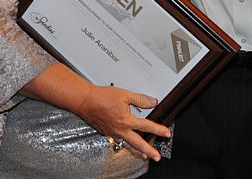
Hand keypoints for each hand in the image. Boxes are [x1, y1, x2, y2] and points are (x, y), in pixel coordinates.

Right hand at [21, 63, 169, 160]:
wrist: (85, 101)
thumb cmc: (101, 97)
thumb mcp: (124, 94)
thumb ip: (140, 99)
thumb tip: (152, 102)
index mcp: (126, 121)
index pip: (146, 126)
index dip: (158, 130)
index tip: (166, 134)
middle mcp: (120, 130)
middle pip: (138, 143)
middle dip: (149, 151)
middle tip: (157, 156)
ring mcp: (112, 133)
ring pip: (127, 144)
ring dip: (137, 150)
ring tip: (144, 155)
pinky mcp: (106, 132)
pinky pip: (118, 140)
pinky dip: (125, 143)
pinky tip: (128, 142)